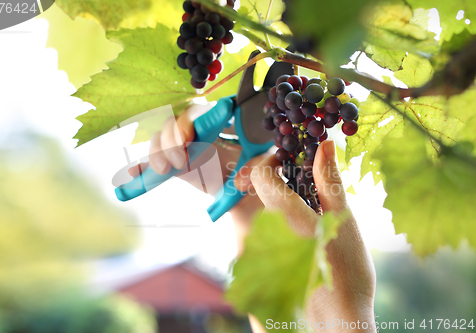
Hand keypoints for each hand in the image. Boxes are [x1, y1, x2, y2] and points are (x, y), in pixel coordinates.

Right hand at [127, 103, 268, 245]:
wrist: (247, 192)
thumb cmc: (256, 170)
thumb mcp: (263, 165)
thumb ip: (256, 168)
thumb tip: (241, 180)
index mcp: (217, 124)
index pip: (198, 113)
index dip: (188, 122)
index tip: (188, 139)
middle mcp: (195, 132)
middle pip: (173, 123)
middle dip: (171, 139)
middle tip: (179, 161)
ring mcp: (181, 147)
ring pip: (159, 140)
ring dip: (157, 153)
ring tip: (163, 171)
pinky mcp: (171, 165)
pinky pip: (151, 163)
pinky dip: (141, 168)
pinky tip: (133, 175)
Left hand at [246, 139, 375, 331]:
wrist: (335, 321)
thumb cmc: (346, 270)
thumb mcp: (343, 219)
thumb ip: (329, 180)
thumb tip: (323, 145)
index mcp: (282, 213)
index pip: (260, 172)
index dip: (272, 161)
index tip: (290, 162)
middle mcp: (262, 229)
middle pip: (259, 192)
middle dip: (278, 184)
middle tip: (305, 188)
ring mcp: (256, 250)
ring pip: (261, 214)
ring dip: (280, 207)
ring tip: (309, 218)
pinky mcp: (257, 266)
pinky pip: (262, 235)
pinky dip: (278, 228)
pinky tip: (301, 241)